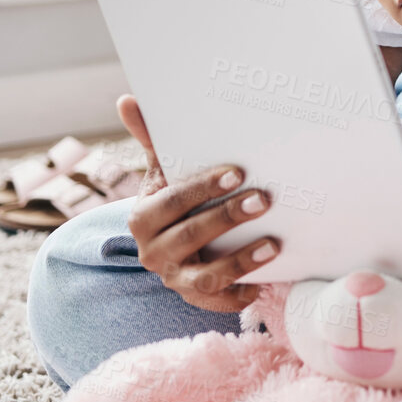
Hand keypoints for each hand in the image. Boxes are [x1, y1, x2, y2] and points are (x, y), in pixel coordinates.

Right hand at [116, 94, 280, 313]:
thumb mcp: (162, 171)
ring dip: (240, 261)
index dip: (203, 187)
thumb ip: (152, 138)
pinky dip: (238, 296)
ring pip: (205, 276)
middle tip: (264, 199)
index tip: (238, 172)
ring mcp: (174, 279)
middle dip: (227, 218)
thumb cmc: (174, 197)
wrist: (169, 243)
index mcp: (143, 217)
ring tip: (273, 245)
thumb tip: (128, 98)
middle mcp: (153, 252)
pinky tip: (262, 285)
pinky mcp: (195, 299)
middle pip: (190, 236)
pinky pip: (216, 303)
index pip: (172, 200)